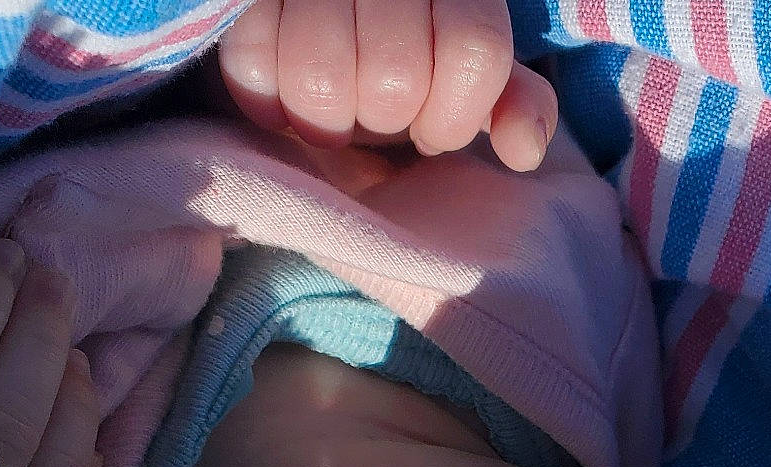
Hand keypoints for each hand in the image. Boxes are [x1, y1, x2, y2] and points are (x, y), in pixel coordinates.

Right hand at [214, 0, 557, 171]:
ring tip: (329, 110)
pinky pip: (252, 68)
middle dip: (385, 120)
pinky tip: (282, 97)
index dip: (454, 115)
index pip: (473, 50)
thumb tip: (522, 148)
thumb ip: (510, 99)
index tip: (434, 132)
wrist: (323, 14)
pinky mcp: (247, 0)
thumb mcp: (465, 69)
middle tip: (374, 114)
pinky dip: (268, 105)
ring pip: (320, 77)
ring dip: (324, 120)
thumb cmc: (407, 49)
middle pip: (394, 75)